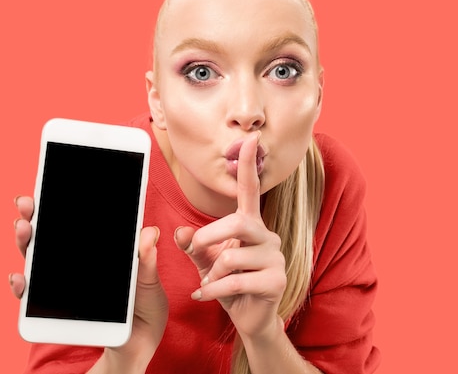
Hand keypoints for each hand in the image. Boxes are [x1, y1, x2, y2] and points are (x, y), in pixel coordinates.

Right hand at [10, 197, 167, 371]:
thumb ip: (146, 259)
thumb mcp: (149, 281)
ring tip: (24, 229)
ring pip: (37, 260)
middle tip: (27, 204)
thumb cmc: (144, 306)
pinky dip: (23, 287)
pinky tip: (20, 277)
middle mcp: (75, 263)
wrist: (139, 341)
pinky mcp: (57, 309)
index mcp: (98, 251)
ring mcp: (63, 284)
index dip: (59, 203)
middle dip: (34, 217)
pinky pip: (33, 298)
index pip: (75, 223)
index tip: (48, 185)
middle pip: (49, 236)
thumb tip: (149, 233)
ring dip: (26, 244)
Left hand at [174, 132, 285, 339]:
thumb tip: (180, 233)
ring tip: (207, 283)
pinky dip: (214, 289)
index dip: (248, 166)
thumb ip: (195, 246)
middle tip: (196, 248)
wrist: (250, 319)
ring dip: (212, 272)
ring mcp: (275, 258)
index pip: (250, 191)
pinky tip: (205, 295)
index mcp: (251, 225)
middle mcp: (267, 236)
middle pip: (239, 222)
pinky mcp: (277, 281)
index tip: (249, 139)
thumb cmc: (229, 284)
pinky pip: (237, 281)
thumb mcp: (206, 262)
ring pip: (234, 256)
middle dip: (211, 235)